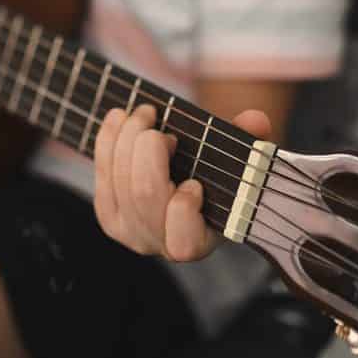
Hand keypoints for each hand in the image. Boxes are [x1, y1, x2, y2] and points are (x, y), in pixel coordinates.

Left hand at [93, 103, 272, 260]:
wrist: (180, 180)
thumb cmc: (214, 174)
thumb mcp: (237, 162)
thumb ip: (249, 143)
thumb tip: (256, 121)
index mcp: (197, 241)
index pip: (183, 242)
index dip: (184, 207)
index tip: (194, 181)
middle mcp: (160, 244)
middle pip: (145, 194)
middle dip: (149, 147)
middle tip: (157, 118)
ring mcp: (130, 232)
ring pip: (119, 179)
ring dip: (127, 135)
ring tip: (144, 113)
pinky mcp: (108, 214)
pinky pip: (100, 174)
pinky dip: (108, 139)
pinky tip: (119, 118)